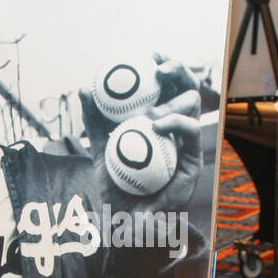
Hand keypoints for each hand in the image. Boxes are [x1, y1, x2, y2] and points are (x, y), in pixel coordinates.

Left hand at [82, 53, 202, 214]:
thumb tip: (84, 89)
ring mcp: (186, 142)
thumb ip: (94, 122)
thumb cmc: (114, 187)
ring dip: (172, 97)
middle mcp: (176, 127)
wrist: (124, 223)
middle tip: (157, 66)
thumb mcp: (99, 150)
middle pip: (185, 86)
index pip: (165, 85)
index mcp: (159, 118)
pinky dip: (176, 122)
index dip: (161, 63)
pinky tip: (156, 123)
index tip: (144, 54)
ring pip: (192, 103)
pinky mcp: (193, 161)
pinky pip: (191, 133)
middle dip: (177, 68)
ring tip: (149, 107)